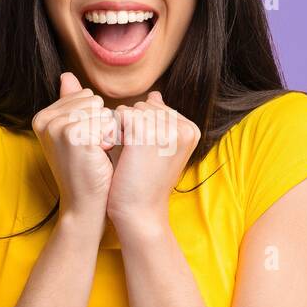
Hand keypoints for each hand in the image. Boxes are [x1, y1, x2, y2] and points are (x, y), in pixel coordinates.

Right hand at [33, 72, 118, 223]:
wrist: (85, 203)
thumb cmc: (86, 168)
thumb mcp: (76, 132)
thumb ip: (70, 103)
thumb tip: (66, 75)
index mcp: (43, 116)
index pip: (86, 96)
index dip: (95, 120)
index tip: (85, 142)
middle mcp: (45, 119)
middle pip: (94, 101)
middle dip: (102, 125)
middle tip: (91, 150)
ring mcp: (57, 126)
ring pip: (102, 111)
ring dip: (107, 133)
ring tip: (94, 153)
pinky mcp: (73, 135)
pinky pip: (107, 123)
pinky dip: (110, 140)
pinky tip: (98, 157)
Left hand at [105, 90, 199, 233]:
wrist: (140, 212)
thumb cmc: (145, 182)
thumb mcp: (160, 148)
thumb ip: (160, 120)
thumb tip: (155, 94)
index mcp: (192, 130)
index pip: (156, 108)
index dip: (142, 128)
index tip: (146, 155)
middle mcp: (184, 127)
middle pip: (144, 106)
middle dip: (132, 127)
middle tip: (138, 158)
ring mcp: (166, 129)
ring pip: (131, 110)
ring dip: (122, 130)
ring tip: (131, 157)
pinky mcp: (145, 132)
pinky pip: (120, 115)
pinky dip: (114, 132)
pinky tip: (121, 153)